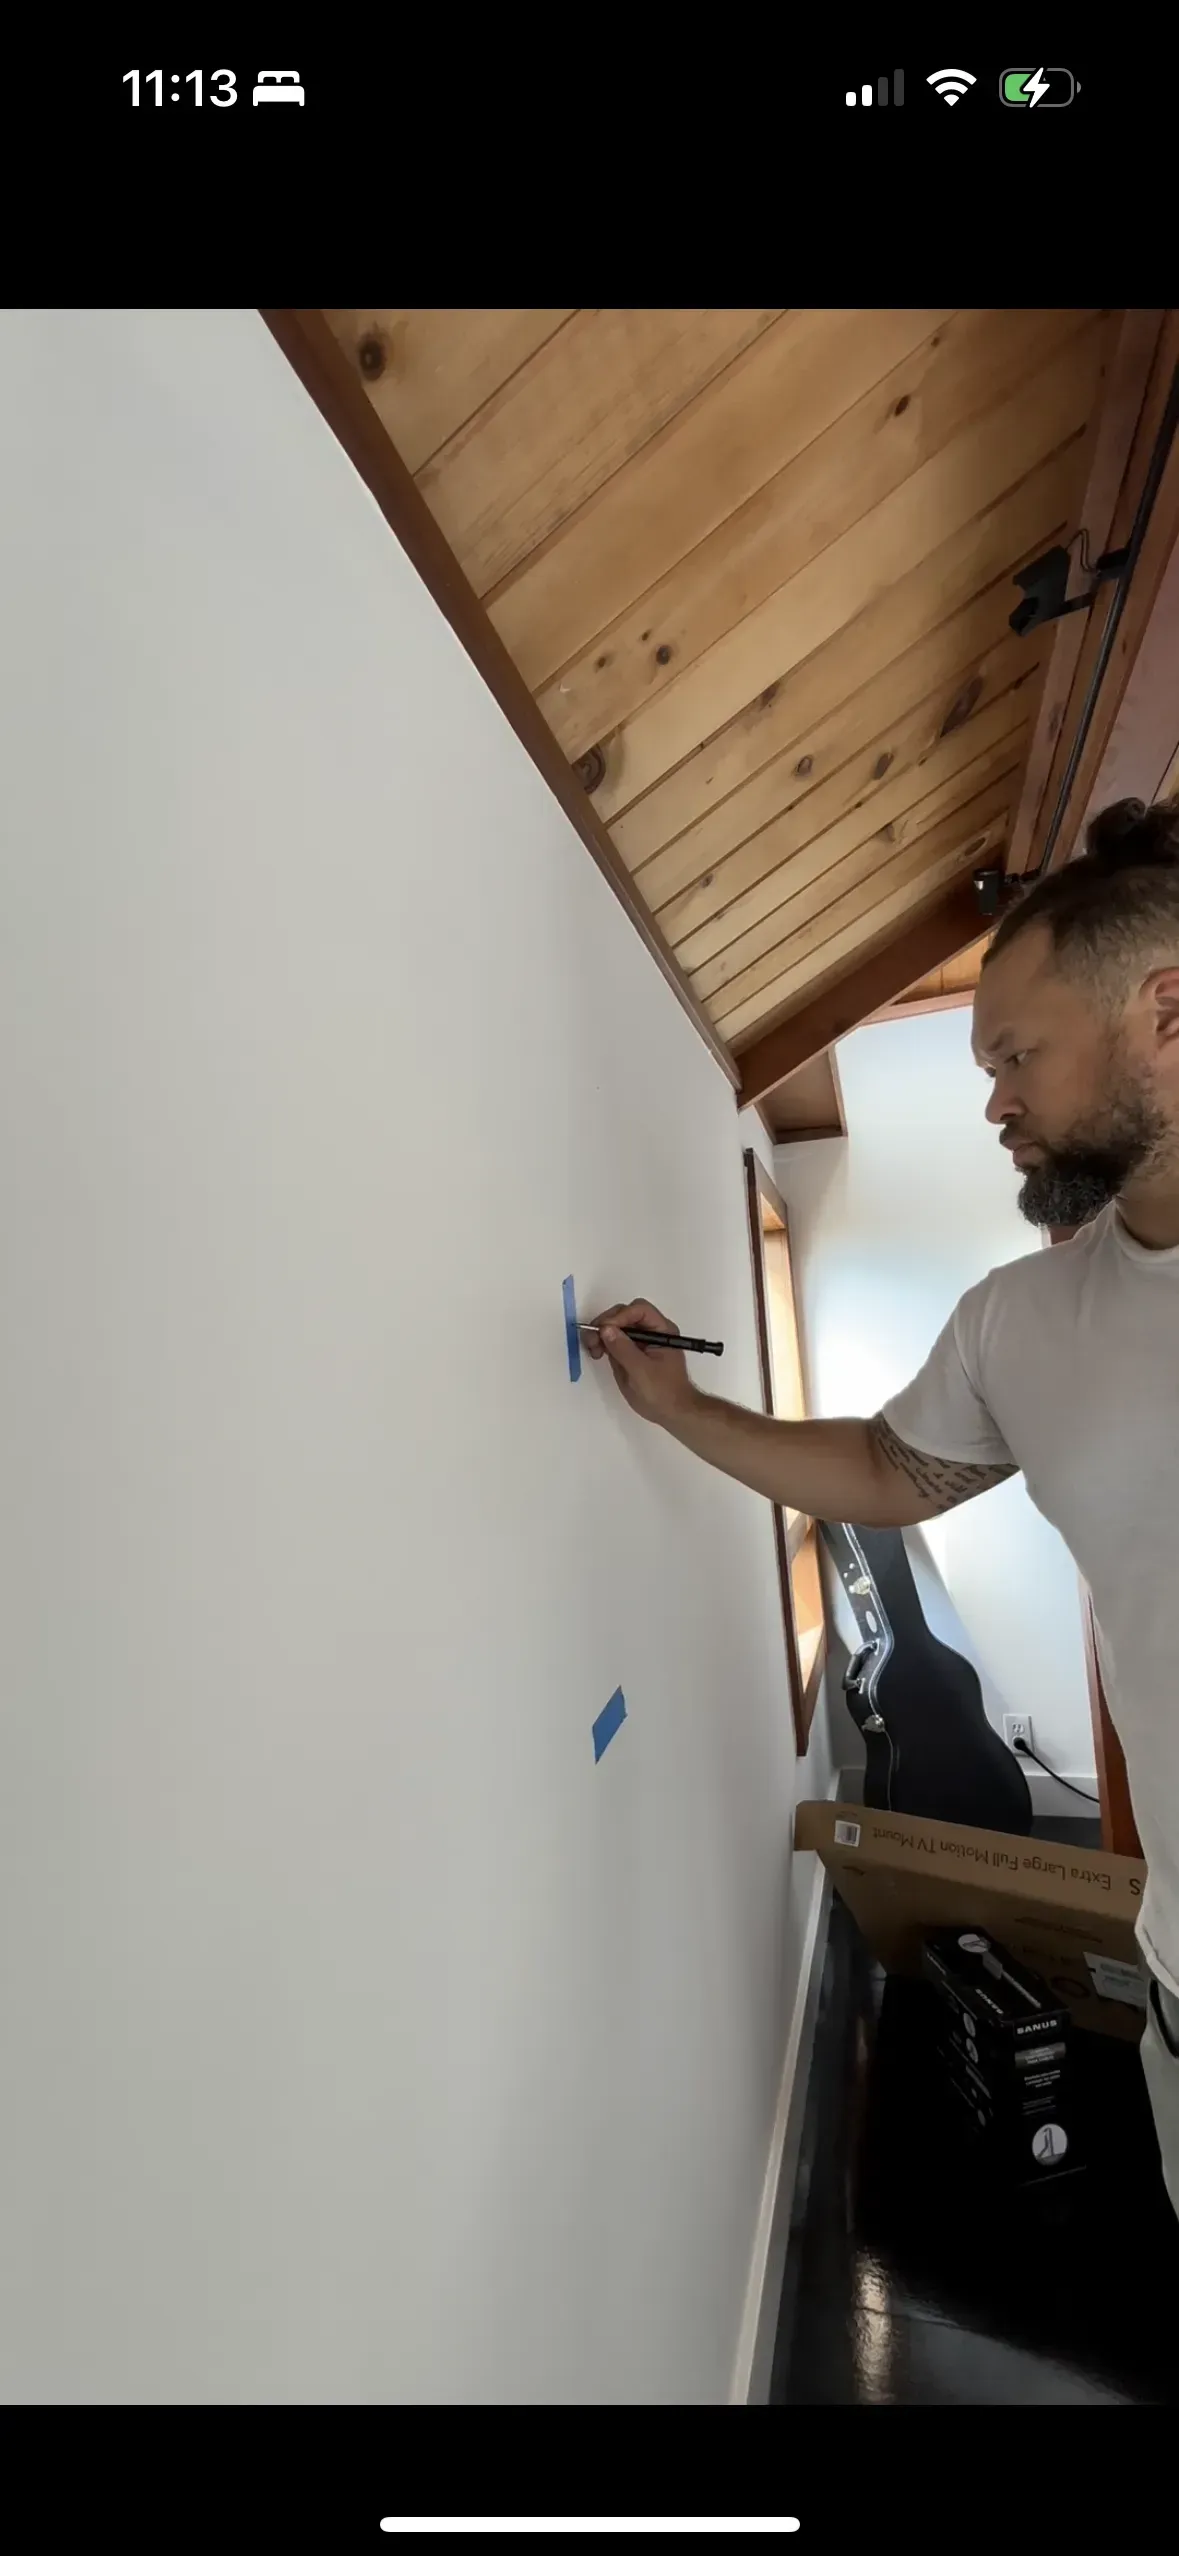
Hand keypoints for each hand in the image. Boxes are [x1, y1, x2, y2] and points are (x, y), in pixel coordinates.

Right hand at [584, 1298, 698, 1425]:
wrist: (671, 1412)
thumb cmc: (662, 1392)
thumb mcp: (642, 1371)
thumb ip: (623, 1349)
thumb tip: (605, 1329)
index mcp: (661, 1330)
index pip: (639, 1310)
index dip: (620, 1316)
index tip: (604, 1330)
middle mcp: (650, 1331)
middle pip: (625, 1314)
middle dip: (607, 1323)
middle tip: (593, 1340)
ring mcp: (639, 1341)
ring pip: (616, 1325)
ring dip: (601, 1333)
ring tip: (593, 1349)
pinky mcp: (629, 1352)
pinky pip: (613, 1340)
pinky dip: (602, 1343)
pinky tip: (596, 1353)